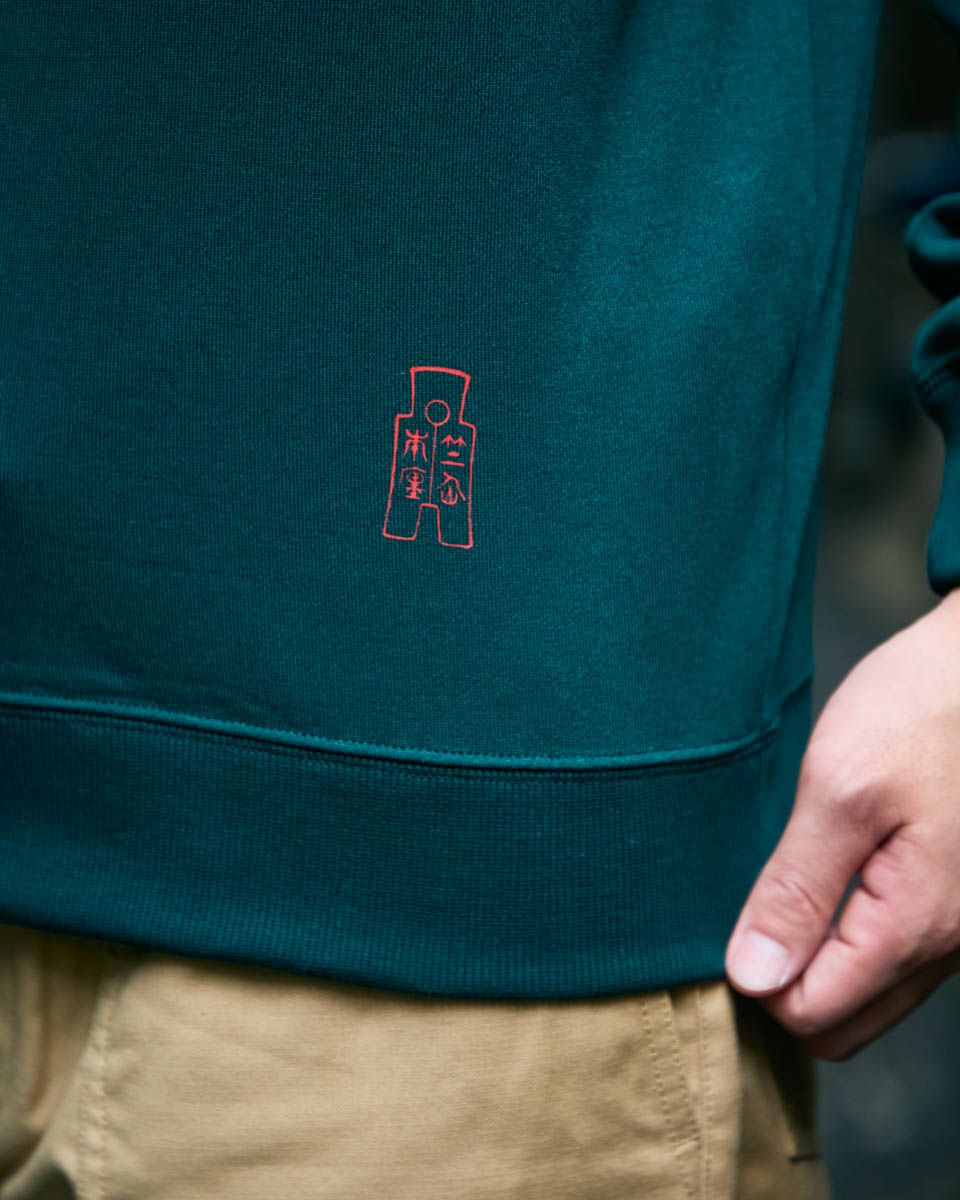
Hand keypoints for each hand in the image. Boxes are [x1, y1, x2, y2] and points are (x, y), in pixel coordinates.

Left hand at [724, 589, 959, 1059]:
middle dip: (786, 988)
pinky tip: (828, 884)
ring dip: (819, 965)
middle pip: (846, 1023)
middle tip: (750, 916)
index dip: (758, 984)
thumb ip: (797, 891)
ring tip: (785, 894)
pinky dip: (852, 940)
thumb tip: (753, 976)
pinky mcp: (958, 898)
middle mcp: (951, 944)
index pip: (814, 1016)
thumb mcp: (840, 791)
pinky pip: (899, 956)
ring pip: (875, 994)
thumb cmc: (920, 711)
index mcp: (916, 925)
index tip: (732, 925)